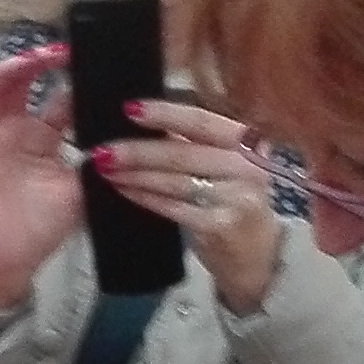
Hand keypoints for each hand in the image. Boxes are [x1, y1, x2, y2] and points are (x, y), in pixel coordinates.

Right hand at [0, 45, 83, 313]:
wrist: (11, 259)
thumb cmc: (44, 225)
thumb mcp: (81, 189)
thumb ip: (101, 163)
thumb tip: (132, 137)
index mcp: (43, 135)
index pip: (58, 96)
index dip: (72, 78)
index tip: (91, 62)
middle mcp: (14, 129)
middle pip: (22, 81)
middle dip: (39, 61)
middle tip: (60, 50)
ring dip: (5, 72)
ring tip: (26, 62)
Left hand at [95, 99, 286, 312]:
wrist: (260, 254)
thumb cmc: (236, 201)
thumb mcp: (227, 165)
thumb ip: (195, 142)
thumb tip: (148, 118)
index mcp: (246, 142)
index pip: (202, 122)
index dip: (165, 113)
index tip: (129, 109)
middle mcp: (246, 167)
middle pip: (182, 154)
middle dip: (138, 151)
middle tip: (102, 150)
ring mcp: (235, 198)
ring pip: (175, 182)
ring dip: (136, 175)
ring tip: (106, 169)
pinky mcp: (220, 226)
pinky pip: (174, 208)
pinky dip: (146, 198)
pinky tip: (125, 191)